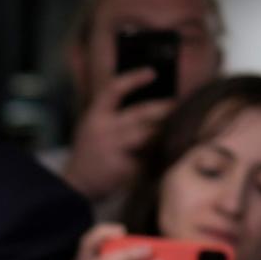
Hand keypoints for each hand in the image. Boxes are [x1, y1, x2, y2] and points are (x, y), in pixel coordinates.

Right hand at [60, 71, 172, 206]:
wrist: (76, 186)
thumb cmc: (91, 153)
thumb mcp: (94, 127)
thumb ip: (114, 114)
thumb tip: (151, 101)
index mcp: (95, 116)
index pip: (114, 90)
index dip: (133, 79)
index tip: (152, 73)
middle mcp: (104, 131)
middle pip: (141, 113)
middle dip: (165, 107)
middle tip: (181, 103)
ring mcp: (114, 151)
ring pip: (149, 135)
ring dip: (167, 130)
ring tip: (184, 125)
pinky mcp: (124, 169)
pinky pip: (149, 157)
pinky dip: (161, 153)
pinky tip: (172, 149)